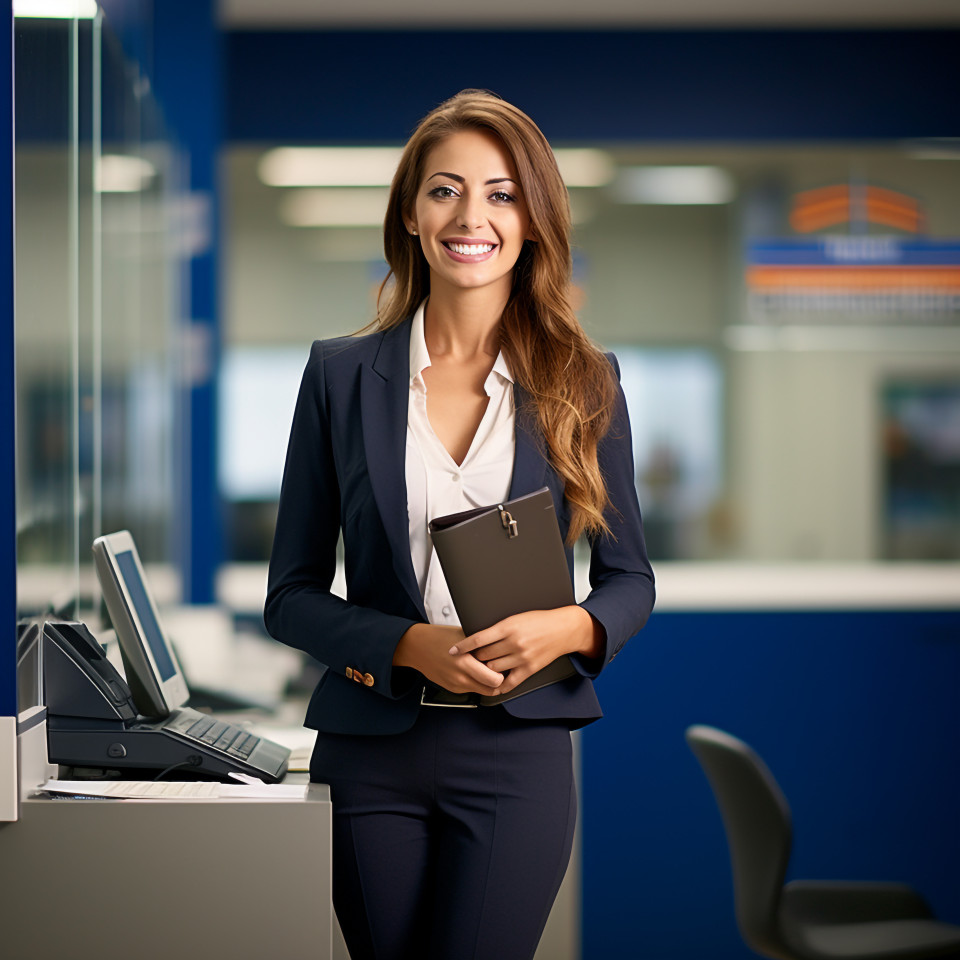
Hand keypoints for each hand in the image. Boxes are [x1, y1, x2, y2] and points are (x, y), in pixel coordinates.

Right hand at [394, 623, 504, 695]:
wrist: (417, 647)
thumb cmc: (439, 637)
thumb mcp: (463, 636)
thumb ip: (481, 644)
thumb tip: (500, 646)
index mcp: (465, 662)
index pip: (495, 679)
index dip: (503, 672)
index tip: (504, 664)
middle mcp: (460, 677)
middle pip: (492, 689)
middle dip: (498, 681)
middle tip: (499, 670)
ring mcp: (456, 685)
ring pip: (482, 692)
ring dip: (487, 684)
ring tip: (487, 670)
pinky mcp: (452, 688)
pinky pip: (471, 689)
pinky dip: (476, 683)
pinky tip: (473, 671)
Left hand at [450, 606, 602, 695]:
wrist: (563, 629)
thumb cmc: (540, 621)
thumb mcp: (516, 617)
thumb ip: (499, 628)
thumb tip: (478, 636)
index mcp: (509, 626)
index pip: (479, 638)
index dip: (463, 646)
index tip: (452, 651)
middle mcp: (514, 642)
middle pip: (484, 655)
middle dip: (475, 657)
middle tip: (469, 658)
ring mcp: (522, 657)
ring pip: (493, 669)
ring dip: (485, 669)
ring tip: (482, 667)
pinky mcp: (530, 669)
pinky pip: (510, 682)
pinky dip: (499, 685)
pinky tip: (493, 684)